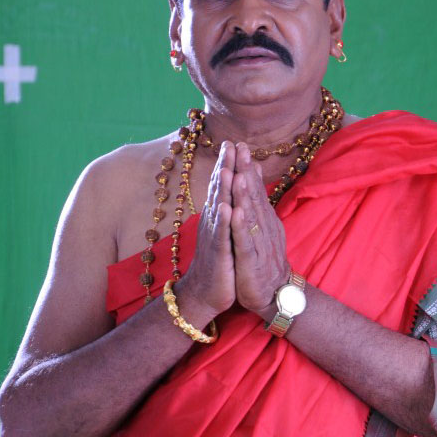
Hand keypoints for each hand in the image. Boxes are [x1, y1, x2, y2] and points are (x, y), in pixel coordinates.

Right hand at [180, 141, 236, 317]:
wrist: (204, 294)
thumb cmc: (217, 262)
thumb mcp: (224, 232)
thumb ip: (227, 209)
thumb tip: (230, 188)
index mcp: (217, 217)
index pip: (221, 186)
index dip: (226, 164)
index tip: (233, 142)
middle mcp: (213, 223)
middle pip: (218, 191)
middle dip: (224, 167)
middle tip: (229, 144)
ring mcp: (215, 238)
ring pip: (218, 209)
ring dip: (222, 188)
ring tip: (226, 167)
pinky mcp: (219, 255)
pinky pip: (221, 236)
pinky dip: (223, 221)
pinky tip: (226, 207)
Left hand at [230, 143, 289, 314]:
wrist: (273, 294)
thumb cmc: (264, 260)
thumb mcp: (262, 228)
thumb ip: (258, 203)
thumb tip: (254, 175)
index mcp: (263, 219)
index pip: (255, 189)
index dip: (247, 167)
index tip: (240, 145)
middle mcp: (263, 227)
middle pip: (253, 196)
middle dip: (246, 171)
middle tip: (240, 148)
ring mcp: (258, 242)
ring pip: (251, 215)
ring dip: (245, 194)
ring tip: (239, 173)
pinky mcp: (252, 260)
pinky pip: (246, 241)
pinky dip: (241, 226)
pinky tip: (236, 212)